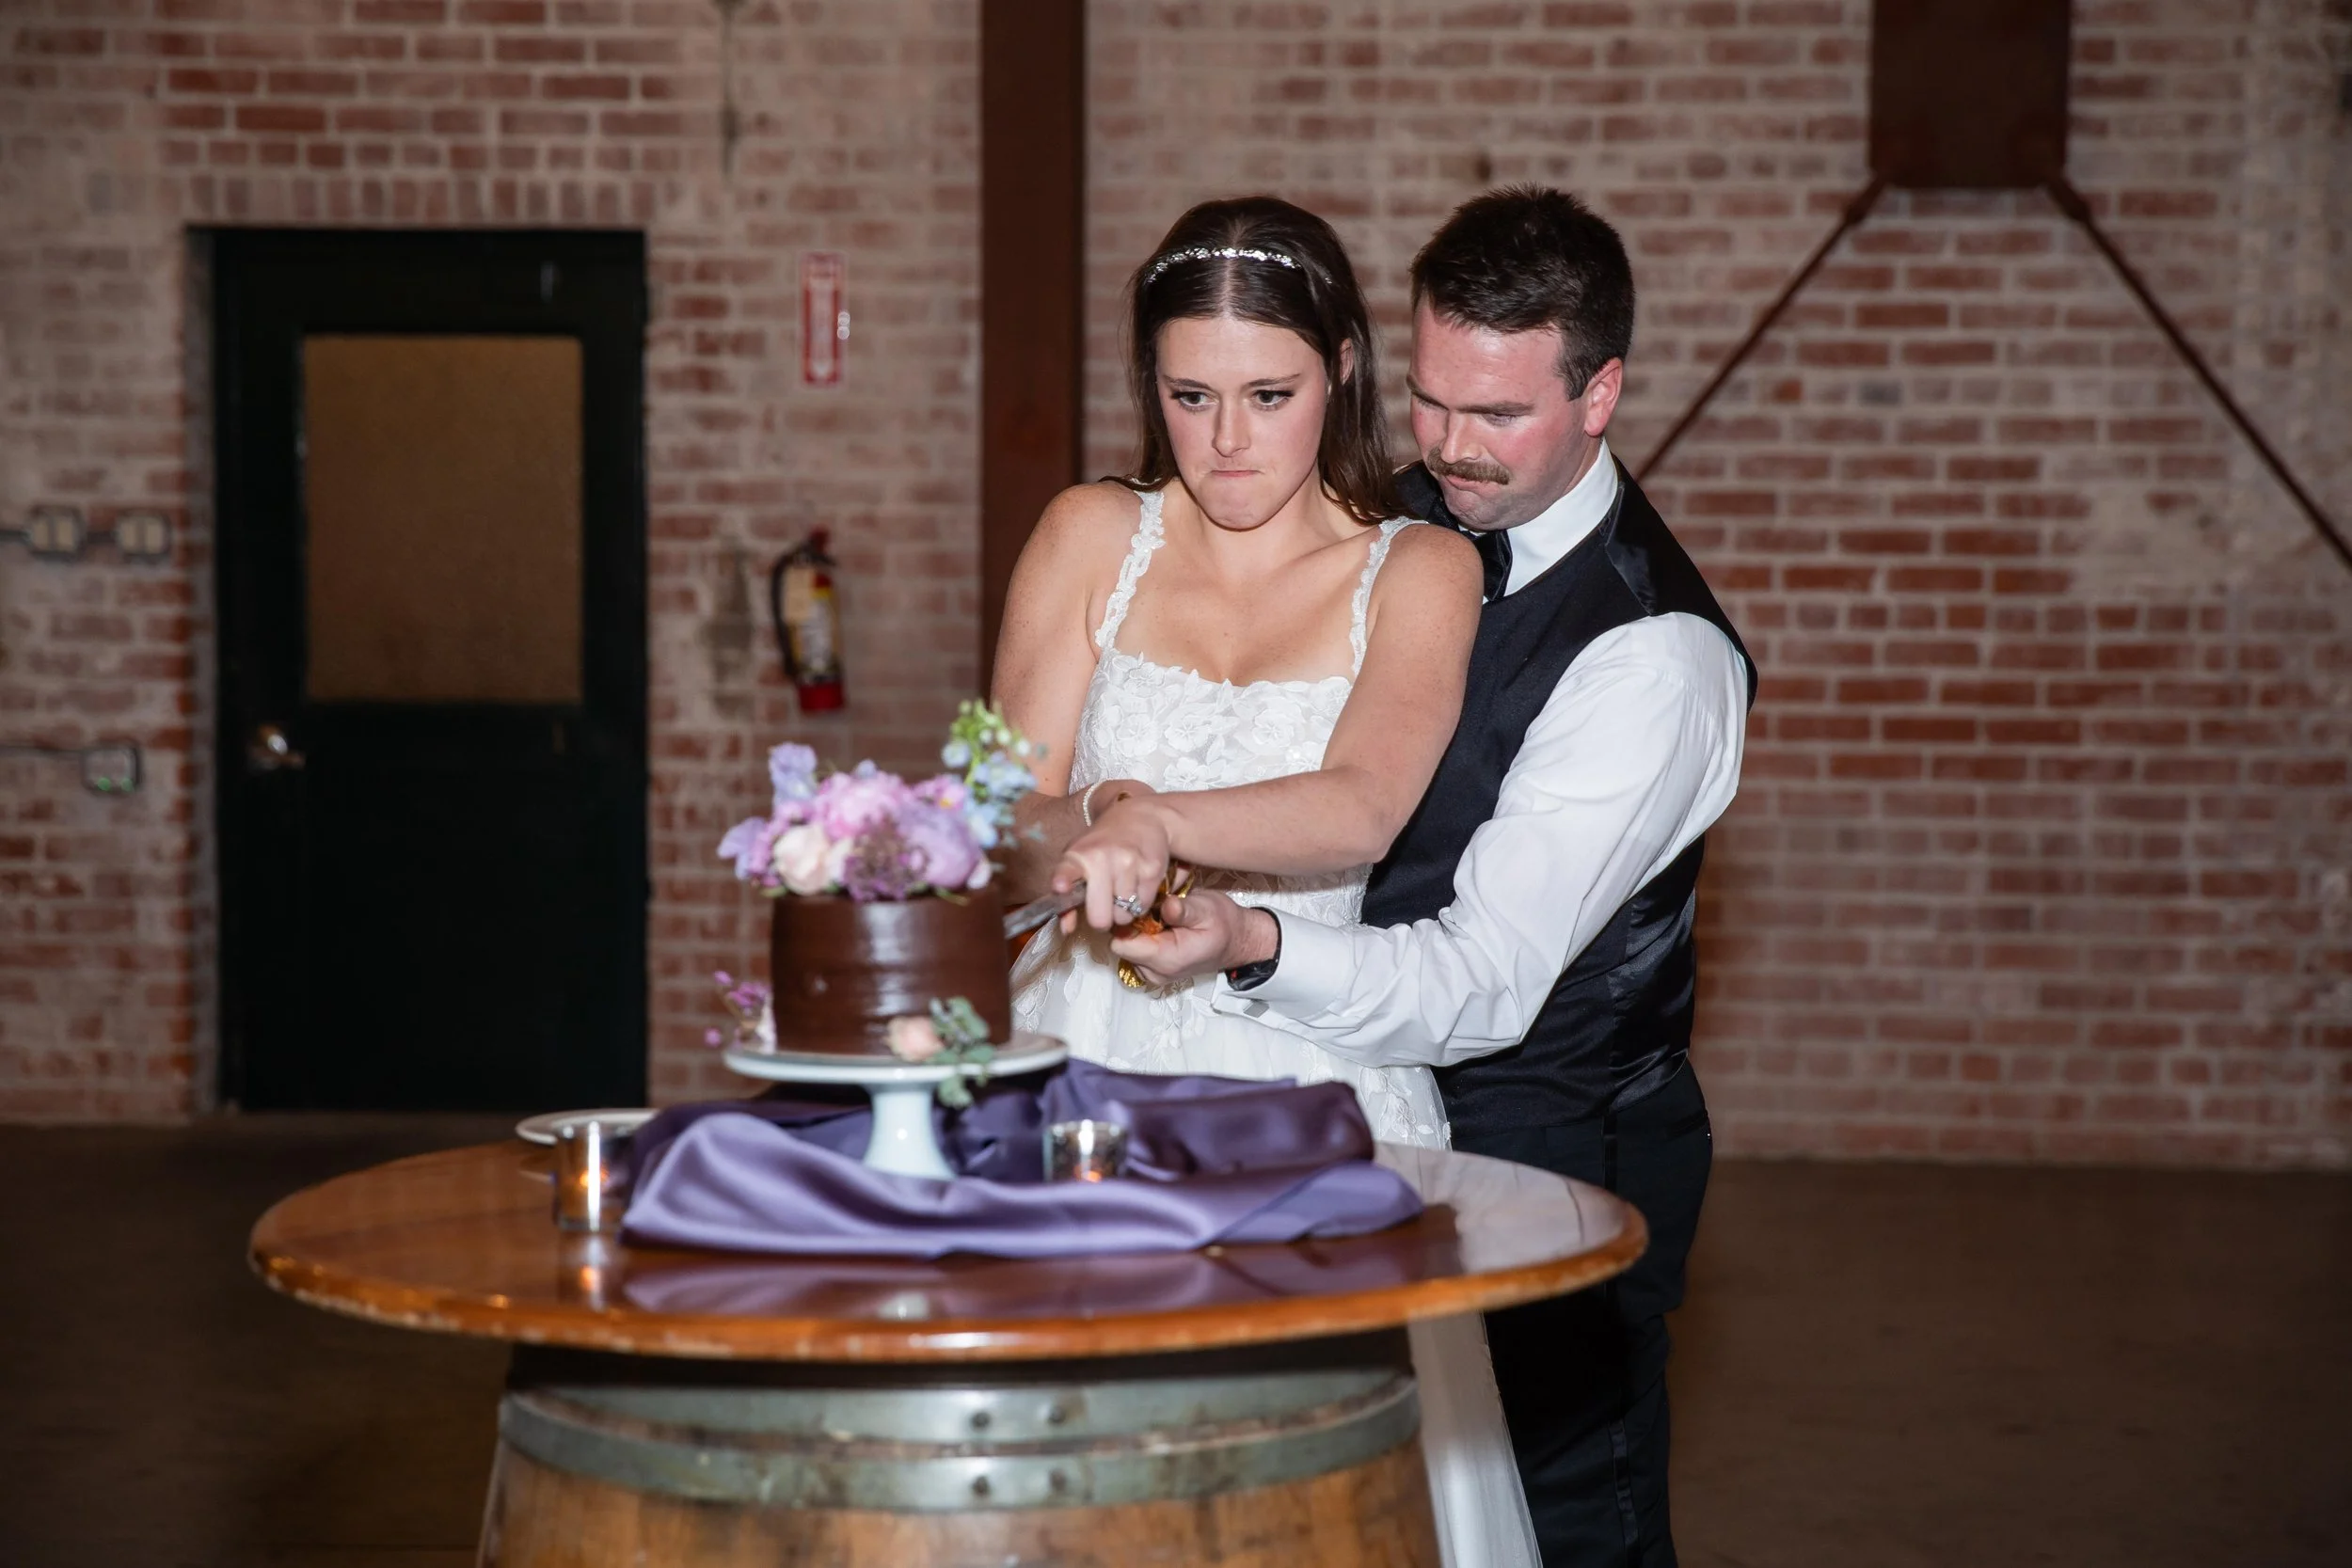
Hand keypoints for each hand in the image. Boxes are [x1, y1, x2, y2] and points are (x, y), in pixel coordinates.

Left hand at [1055, 794, 1175, 930]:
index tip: (1060, 887)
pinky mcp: (1152, 869)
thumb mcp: (1079, 861)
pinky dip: (1140, 903)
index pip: (1067, 871)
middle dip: (1103, 919)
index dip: (1063, 880)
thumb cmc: (1103, 846)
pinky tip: (1137, 885)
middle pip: (1100, 918)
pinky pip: (1143, 907)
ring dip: (1123, 910)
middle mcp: (1102, 858)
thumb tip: (1066, 930)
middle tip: (1104, 905)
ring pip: (1124, 916)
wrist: (1142, 818)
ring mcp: (1129, 864)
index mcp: (1079, 855)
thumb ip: (1068, 897)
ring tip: (1122, 890)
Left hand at [1109, 889, 1268, 986]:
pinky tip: (1159, 923)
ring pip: (1126, 946)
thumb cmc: (1224, 925)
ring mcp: (1152, 972)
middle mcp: (1155, 972)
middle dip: (1131, 922)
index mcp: (1166, 959)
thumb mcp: (1207, 909)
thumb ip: (1184, 910)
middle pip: (1121, 944)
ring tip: (1158, 914)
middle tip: (1152, 906)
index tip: (1139, 903)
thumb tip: (1166, 905)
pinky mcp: (1152, 968)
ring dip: (1137, 928)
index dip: (1125, 919)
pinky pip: (1135, 949)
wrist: (1237, 942)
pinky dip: (1142, 935)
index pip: (1122, 943)